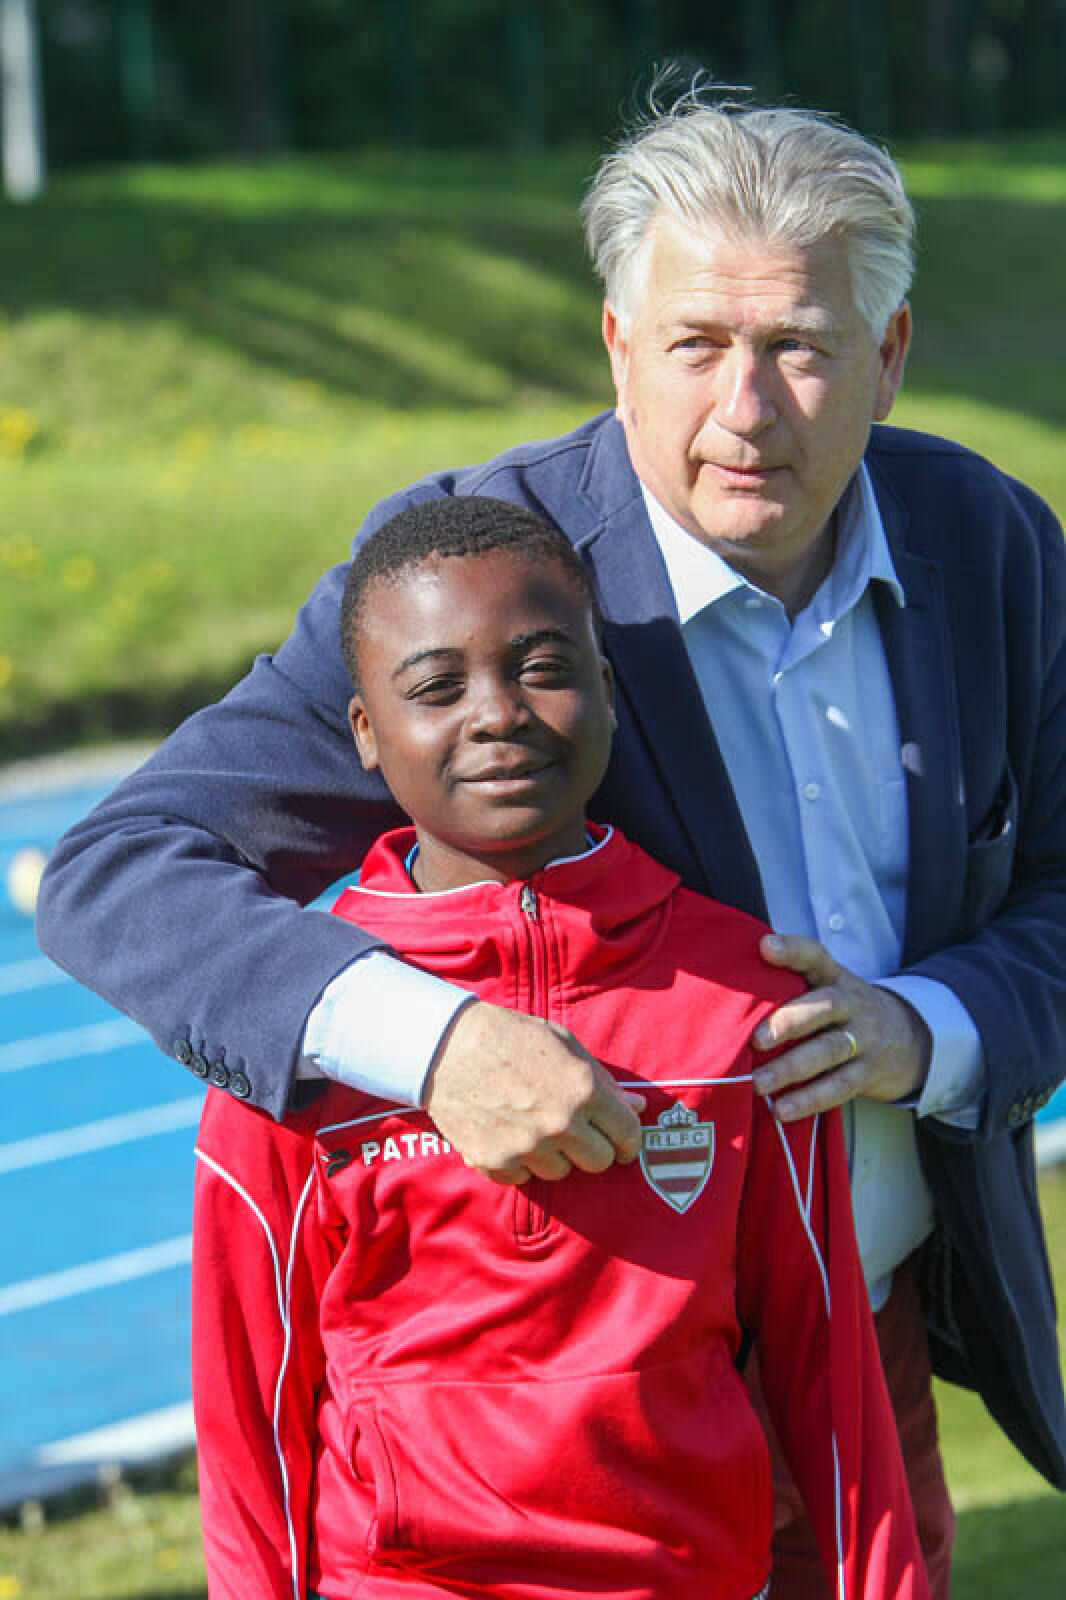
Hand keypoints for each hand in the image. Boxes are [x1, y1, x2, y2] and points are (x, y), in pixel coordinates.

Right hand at [422, 1000, 645, 1183]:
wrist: (446, 1046)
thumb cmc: (510, 1037)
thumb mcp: (565, 1045)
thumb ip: (604, 1081)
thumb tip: (638, 1109)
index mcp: (583, 1090)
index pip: (626, 1135)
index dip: (628, 1141)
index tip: (621, 1144)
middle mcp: (559, 1124)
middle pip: (598, 1162)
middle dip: (592, 1148)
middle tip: (575, 1131)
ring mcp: (526, 1147)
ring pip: (560, 1173)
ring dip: (555, 1155)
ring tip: (534, 1126)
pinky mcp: (495, 1162)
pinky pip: (523, 1177)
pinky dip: (520, 1162)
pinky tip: (509, 1134)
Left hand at [751, 934, 931, 1121]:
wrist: (911, 1037)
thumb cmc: (845, 1011)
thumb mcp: (829, 987)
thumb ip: (791, 984)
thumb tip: (729, 992)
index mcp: (835, 978)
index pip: (815, 956)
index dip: (792, 950)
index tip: (766, 947)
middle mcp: (852, 1004)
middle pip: (825, 1006)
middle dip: (789, 1022)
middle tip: (756, 1040)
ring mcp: (864, 1038)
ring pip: (829, 1050)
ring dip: (791, 1068)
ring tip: (758, 1084)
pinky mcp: (868, 1072)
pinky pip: (839, 1086)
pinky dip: (810, 1100)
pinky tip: (782, 1110)